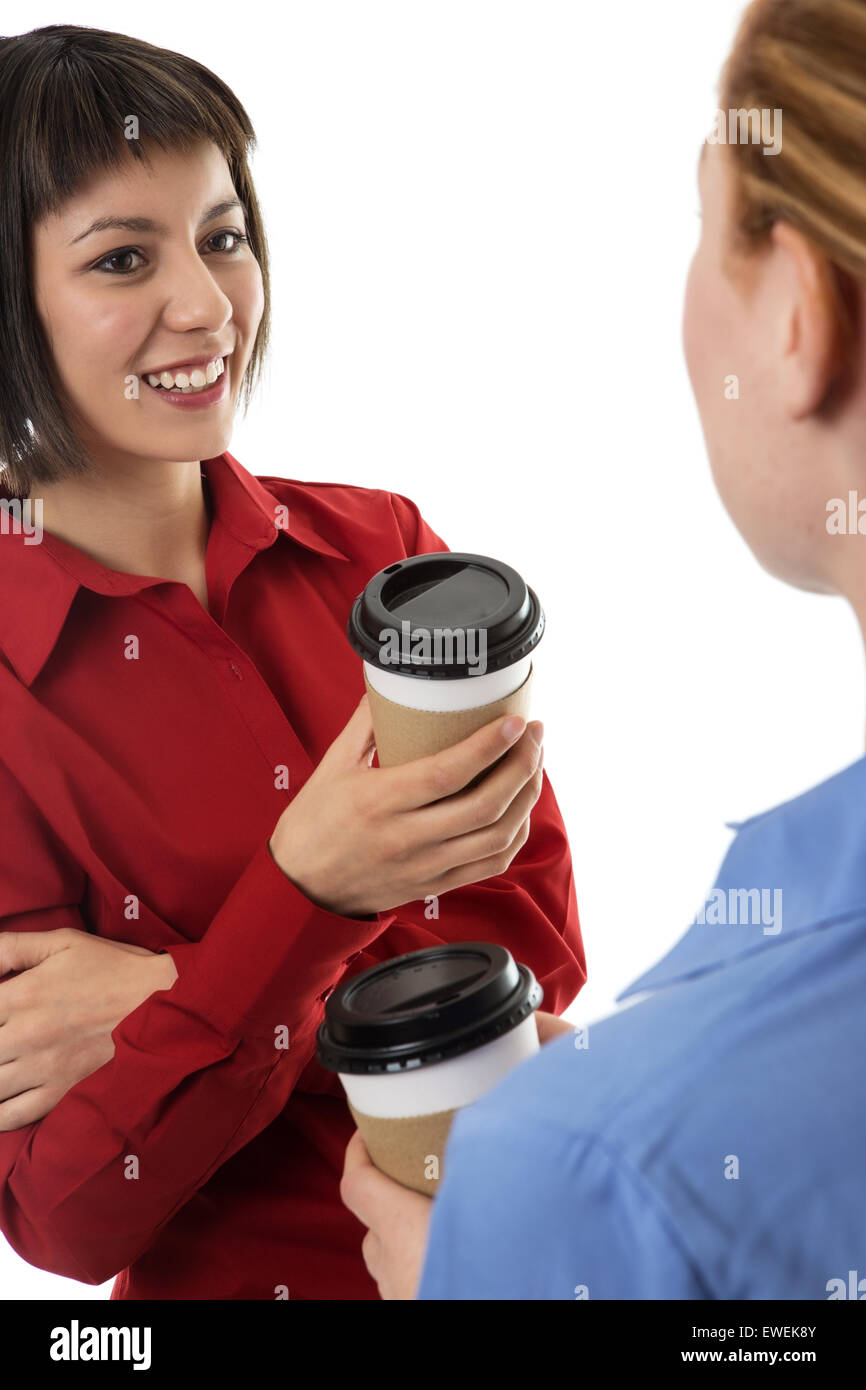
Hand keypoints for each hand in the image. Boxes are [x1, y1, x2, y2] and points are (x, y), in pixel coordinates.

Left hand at [0, 928, 177, 1130]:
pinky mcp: (60, 1092)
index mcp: (21, 994)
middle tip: (4, 1039)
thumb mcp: (62, 942)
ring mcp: (42, 1068)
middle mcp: (25, 1034)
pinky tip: (1, 1099)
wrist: (162, 1001)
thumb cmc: (112, 968)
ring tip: (4, 1064)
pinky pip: (10, 1116)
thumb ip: (10, 948)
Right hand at [269, 694, 544, 916]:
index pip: (448, 773)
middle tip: (533, 734)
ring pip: (497, 836)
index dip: (489, 747)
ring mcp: (425, 867)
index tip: (515, 722)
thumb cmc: (313, 825)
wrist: (301, 889)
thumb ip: (366, 723)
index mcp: (379, 802)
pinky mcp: (435, 886)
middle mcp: (407, 838)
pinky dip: (515, 833)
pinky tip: (520, 808)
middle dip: (522, 765)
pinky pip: (491, 863)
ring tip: (534, 764)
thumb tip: (393, 682)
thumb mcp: (332, 766)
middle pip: (485, 805)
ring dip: (527, 797)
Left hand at [339, 1009, 574, 1297]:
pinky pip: (422, 1284)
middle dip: (394, 1185)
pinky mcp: (436, 1308)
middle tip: (426, 1156)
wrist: (532, 1304)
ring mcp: (415, 1303)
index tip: (371, 1120)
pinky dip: (437, 1262)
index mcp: (409, 1238)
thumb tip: (548, 1038)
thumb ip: (524, 1120)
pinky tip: (475, 1247)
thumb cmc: (519, 1268)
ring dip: (416, 1230)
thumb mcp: (518, 1189)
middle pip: (374, 1222)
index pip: (356, 1182)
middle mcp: (403, 1277)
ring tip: (455, 1201)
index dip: (359, 1145)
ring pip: (396, 1258)